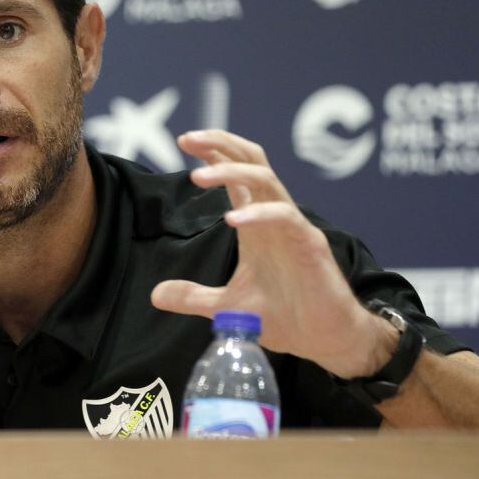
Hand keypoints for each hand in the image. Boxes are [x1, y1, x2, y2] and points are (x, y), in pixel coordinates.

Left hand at [150, 130, 395, 378]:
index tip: (184, 141)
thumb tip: (155, 294)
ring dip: (232, 171)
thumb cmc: (284, 316)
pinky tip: (233, 220)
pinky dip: (259, 213)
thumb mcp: (226, 306)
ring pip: (266, 179)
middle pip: (252, 160)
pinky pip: (285, 216)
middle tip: (187, 139)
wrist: (323, 339)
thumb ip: (192, 296)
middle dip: (221, 144)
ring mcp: (293, 227)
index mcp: (256, 222)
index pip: (236, 173)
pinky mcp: (310, 245)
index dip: (214, 152)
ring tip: (198, 176)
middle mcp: (273, 216)